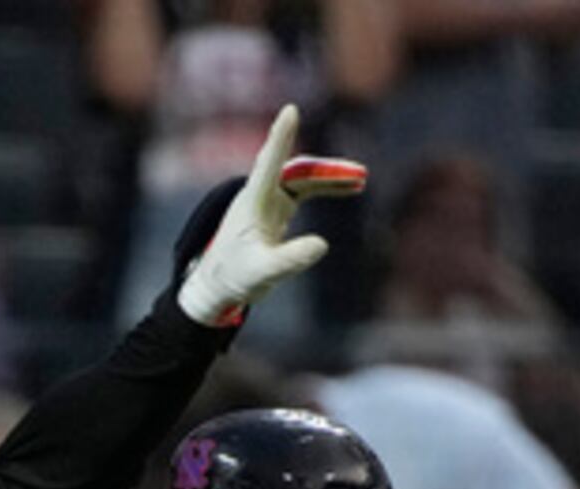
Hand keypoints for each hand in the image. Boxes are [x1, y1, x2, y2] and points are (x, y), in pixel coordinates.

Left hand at [173, 106, 365, 326]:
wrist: (218, 286)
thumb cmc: (234, 278)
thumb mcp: (264, 273)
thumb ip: (290, 259)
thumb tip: (322, 244)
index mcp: (252, 202)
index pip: (269, 163)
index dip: (280, 137)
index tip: (291, 110)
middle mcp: (260, 195)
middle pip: (296, 170)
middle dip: (327, 170)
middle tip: (359, 174)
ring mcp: (269, 200)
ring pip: (303, 178)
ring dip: (330, 178)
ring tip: (361, 181)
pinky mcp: (276, 210)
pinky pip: (305, 190)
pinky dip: (326, 188)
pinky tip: (349, 189)